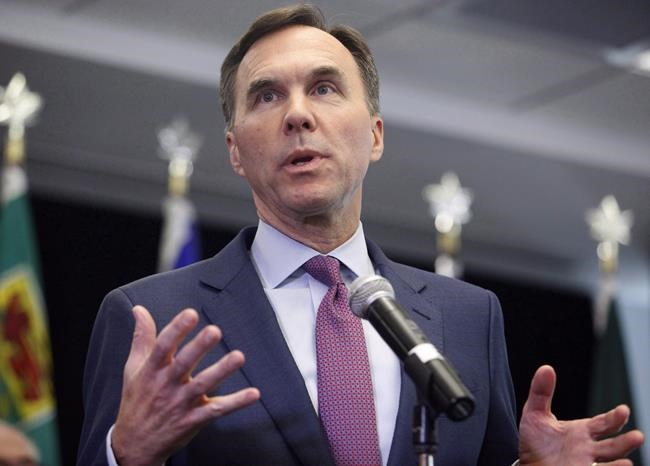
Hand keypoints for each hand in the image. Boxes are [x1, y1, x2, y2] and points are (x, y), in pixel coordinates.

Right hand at [111, 305, 259, 465]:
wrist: (135, 444)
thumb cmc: (137, 399)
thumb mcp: (134, 367)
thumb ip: (142, 337)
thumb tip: (139, 310)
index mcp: (152, 370)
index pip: (163, 346)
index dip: (176, 329)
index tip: (191, 314)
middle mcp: (166, 385)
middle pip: (184, 363)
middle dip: (199, 347)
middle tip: (215, 330)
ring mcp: (181, 403)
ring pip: (203, 385)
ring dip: (222, 371)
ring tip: (238, 356)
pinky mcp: (194, 419)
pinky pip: (217, 410)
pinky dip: (236, 403)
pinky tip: (253, 394)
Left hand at [519, 365, 643, 465]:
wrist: (527, 465)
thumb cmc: (534, 442)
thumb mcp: (535, 414)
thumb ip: (541, 392)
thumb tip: (546, 368)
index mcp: (582, 432)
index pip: (604, 424)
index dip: (615, 418)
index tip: (624, 411)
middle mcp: (588, 449)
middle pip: (612, 445)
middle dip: (625, 442)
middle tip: (637, 436)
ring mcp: (585, 464)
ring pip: (608, 462)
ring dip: (619, 463)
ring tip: (627, 462)